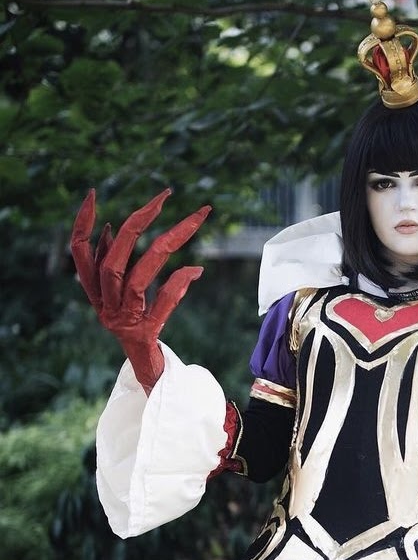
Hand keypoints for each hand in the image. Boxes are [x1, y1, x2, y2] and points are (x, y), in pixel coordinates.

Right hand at [70, 189, 209, 392]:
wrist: (146, 365)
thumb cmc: (138, 324)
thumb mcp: (125, 294)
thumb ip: (120, 264)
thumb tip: (117, 228)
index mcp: (95, 292)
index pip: (80, 253)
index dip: (82, 224)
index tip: (93, 194)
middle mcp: (105, 305)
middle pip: (113, 261)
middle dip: (138, 225)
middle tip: (164, 197)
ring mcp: (124, 319)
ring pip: (137, 278)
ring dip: (165, 246)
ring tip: (192, 221)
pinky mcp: (145, 332)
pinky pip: (161, 303)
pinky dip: (178, 283)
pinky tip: (196, 270)